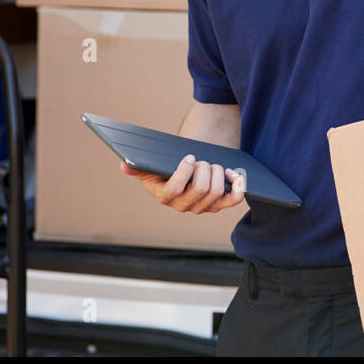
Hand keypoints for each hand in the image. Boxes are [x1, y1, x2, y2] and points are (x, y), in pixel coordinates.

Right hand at [120, 154, 244, 213]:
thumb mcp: (152, 166)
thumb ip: (138, 167)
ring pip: (216, 191)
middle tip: (202, 159)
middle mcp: (184, 206)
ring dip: (218, 171)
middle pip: (200, 189)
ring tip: (213, 163)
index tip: (189, 157)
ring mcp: (203, 207)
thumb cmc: (168, 167)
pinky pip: (234, 199)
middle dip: (204, 168)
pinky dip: (238, 186)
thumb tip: (124, 165)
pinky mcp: (219, 204)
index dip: (184, 172)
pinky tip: (236, 174)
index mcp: (165, 196)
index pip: (175, 189)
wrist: (188, 171)